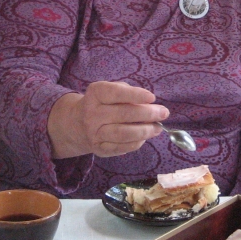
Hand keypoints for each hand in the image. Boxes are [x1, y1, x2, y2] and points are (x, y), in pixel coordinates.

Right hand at [48, 81, 169, 158]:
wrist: (77, 123)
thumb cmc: (102, 103)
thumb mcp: (110, 90)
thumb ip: (128, 93)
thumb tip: (150, 104)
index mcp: (96, 93)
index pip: (116, 93)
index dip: (135, 95)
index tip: (152, 98)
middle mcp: (92, 113)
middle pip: (123, 114)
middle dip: (147, 114)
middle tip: (163, 113)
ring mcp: (94, 133)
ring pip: (122, 133)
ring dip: (144, 131)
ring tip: (158, 128)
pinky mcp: (99, 148)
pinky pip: (121, 147)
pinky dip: (136, 143)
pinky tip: (145, 137)